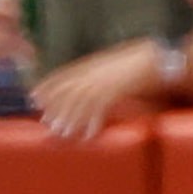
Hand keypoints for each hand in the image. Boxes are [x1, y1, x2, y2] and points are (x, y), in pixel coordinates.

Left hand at [32, 41, 157, 140]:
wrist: (160, 57)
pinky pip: (99, 110)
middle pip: (67, 91)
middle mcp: (94, 72)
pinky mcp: (116, 90)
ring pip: (79, 103)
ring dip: (70, 119)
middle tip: (46, 122)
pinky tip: (89, 136)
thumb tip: (85, 79)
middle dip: (55, 107)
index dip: (46, 86)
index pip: (62, 75)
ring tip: (63, 133)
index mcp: (91, 63)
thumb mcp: (111, 61)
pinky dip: (93, 124)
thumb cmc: (138, 58)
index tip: (32, 97)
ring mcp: (103, 81)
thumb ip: (96, 69)